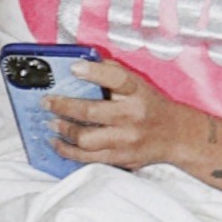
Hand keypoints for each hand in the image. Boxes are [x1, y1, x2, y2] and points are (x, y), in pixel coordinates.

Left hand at [40, 58, 201, 176]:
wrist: (174, 135)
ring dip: (63, 131)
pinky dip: (68, 151)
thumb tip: (83, 62)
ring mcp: (126, 140)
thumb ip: (113, 73)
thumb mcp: (138, 83)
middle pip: (92, 112)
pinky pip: (89, 158)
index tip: (74, 67)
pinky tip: (58, 142)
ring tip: (50, 123)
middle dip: (64, 106)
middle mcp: (132, 116)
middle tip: (47, 102)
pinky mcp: (120, 158)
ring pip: (87, 139)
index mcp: (137, 92)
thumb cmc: (150, 105)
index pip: (117, 79)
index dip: (94, 72)